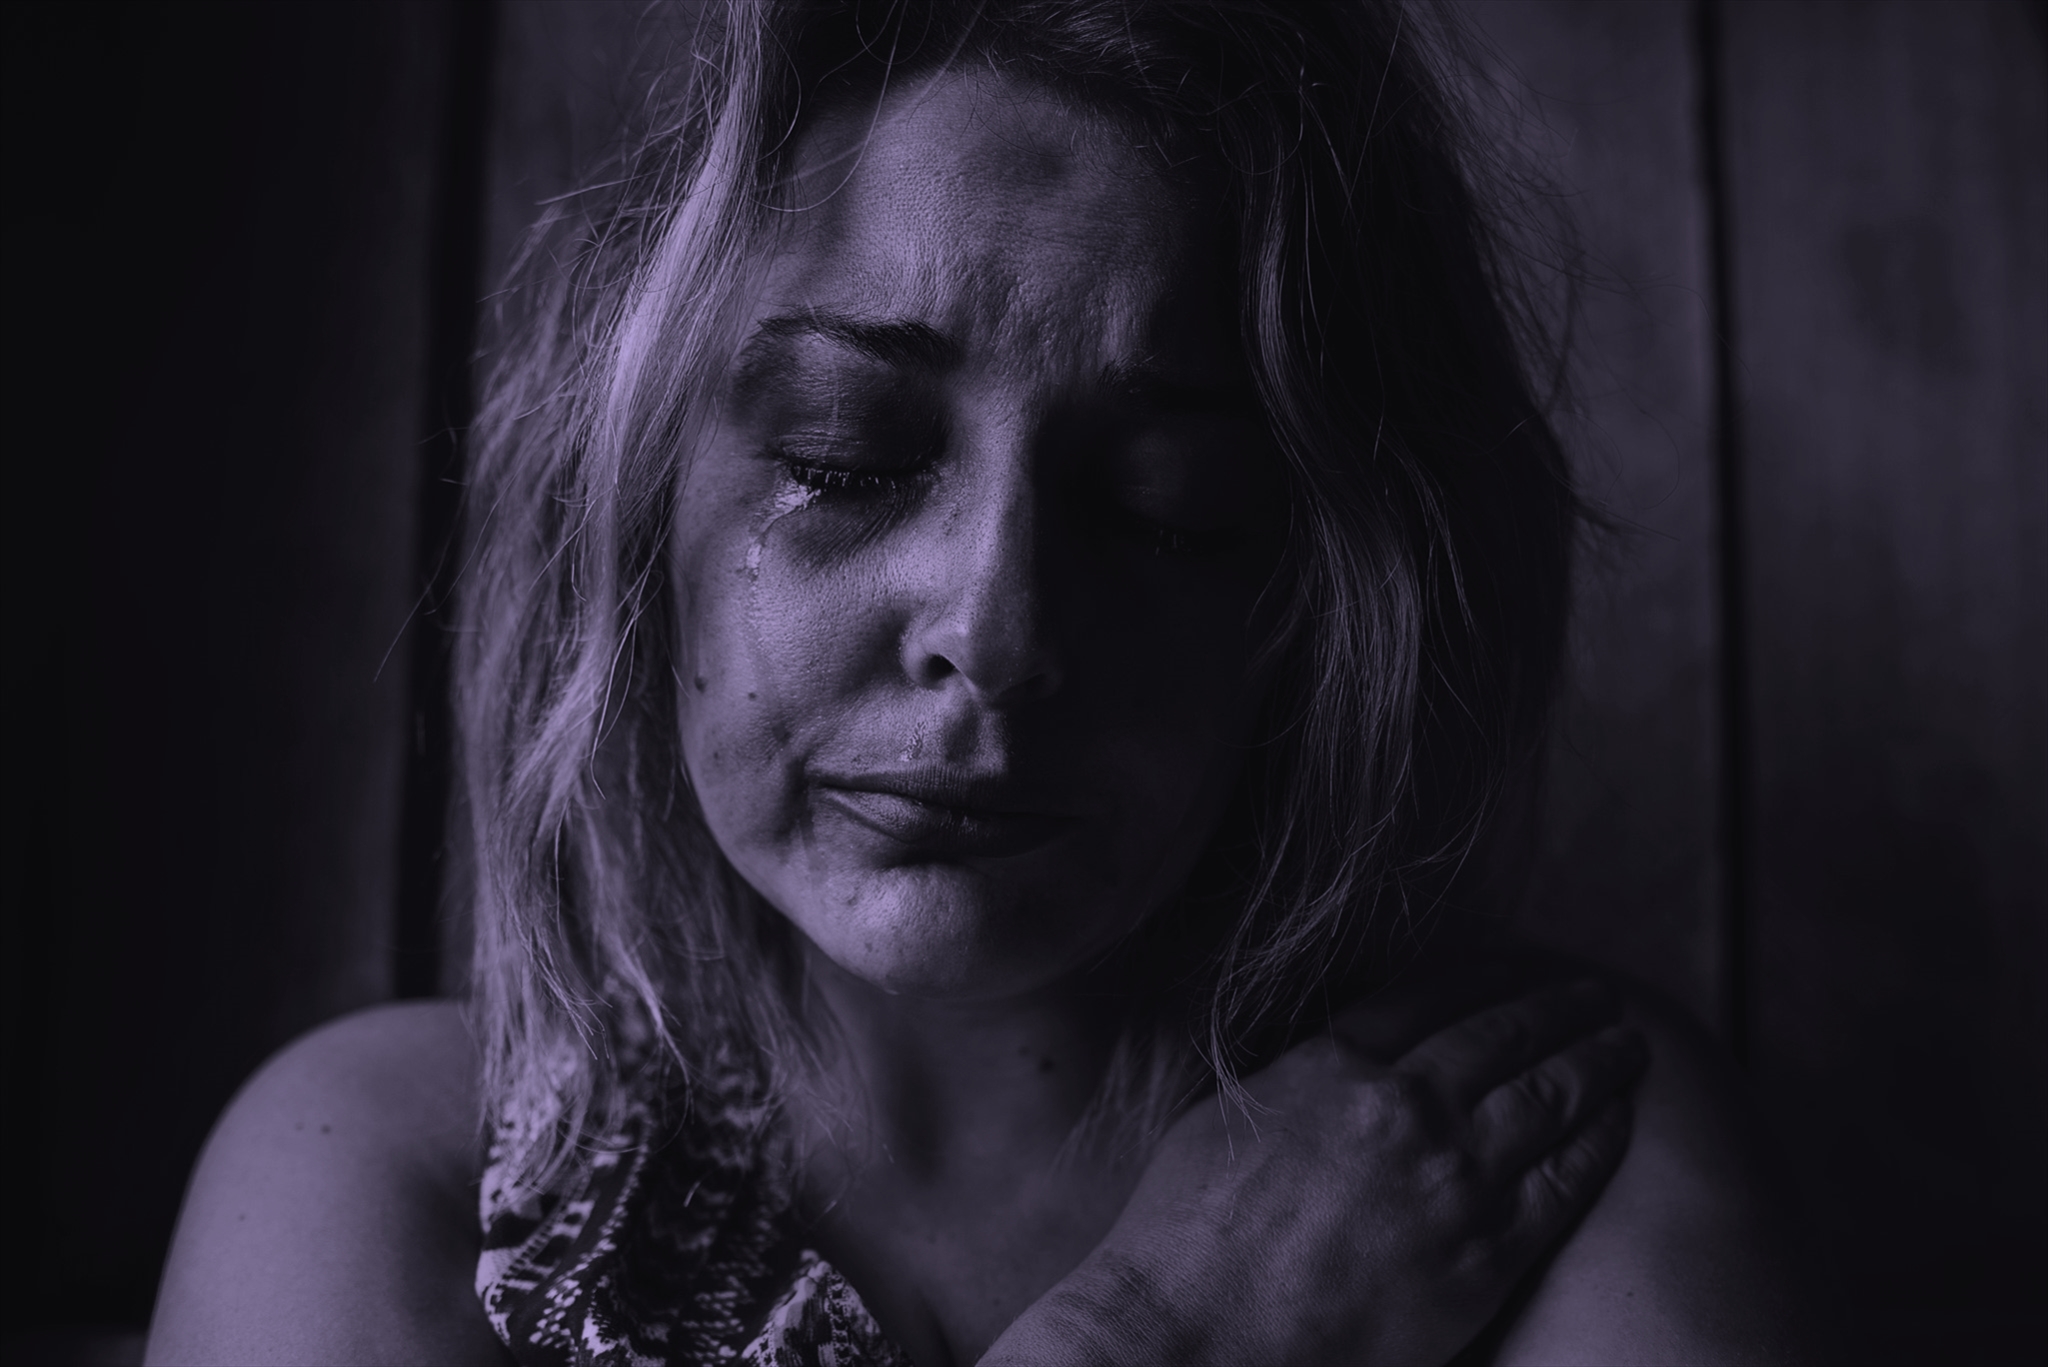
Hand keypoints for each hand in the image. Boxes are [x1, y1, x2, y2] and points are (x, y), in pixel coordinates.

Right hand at [983, 977, 1645, 1366]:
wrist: (1201, 1336)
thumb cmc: (1186, 1235)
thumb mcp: (1227, 1114)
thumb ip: (1298, 1076)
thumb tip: (1335, 1058)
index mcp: (1334, 1062)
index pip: (1433, 993)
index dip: (1490, 973)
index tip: (1522, 963)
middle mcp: (1403, 1106)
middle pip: (1506, 1035)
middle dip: (1562, 1007)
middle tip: (1600, 995)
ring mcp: (1451, 1179)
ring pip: (1549, 1097)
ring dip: (1598, 1062)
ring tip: (1628, 1045)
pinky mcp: (1484, 1255)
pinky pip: (1563, 1183)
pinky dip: (1599, 1142)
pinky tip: (1620, 1122)